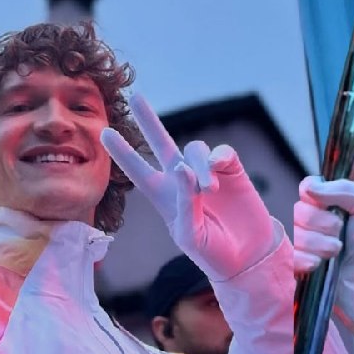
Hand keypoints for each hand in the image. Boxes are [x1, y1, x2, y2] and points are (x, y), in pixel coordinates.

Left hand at [100, 93, 274, 280]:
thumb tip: (183, 167)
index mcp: (165, 198)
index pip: (138, 171)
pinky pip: (222, 153)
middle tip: (136, 97)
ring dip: (199, 166)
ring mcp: (207, 173)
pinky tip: (220, 169)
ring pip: (195, 150)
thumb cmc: (213, 252)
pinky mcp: (231, 170)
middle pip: (162, 143)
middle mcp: (183, 180)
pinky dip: (218, 158)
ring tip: (208, 189)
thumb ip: (184, 202)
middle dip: (149, 120)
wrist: (249, 256)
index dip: (122, 153)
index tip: (105, 133)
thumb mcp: (191, 235)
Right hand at [293, 176, 353, 272]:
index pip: (305, 188)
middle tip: (340, 233)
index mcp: (322, 200)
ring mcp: (299, 241)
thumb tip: (310, 187)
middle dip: (324, 225)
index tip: (331, 208)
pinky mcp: (295, 262)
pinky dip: (305, 260)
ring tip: (335, 252)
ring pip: (294, 236)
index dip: (316, 200)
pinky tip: (319, 263)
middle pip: (297, 212)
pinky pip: (289, 256)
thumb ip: (343, 189)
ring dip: (319, 245)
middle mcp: (307, 218)